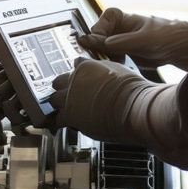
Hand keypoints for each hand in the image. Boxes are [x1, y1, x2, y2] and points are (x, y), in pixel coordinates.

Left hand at [49, 57, 177, 145]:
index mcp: (86, 66)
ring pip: (54, 100)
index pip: (76, 65)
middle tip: (72, 94)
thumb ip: (106, 70)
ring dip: (61, 104)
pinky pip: (58, 119)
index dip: (80, 74)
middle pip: (58, 81)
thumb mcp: (119, 70)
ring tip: (70, 109)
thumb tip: (105, 73)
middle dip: (64, 87)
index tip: (84, 79)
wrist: (132, 106)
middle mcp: (74, 79)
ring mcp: (70, 97)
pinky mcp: (69, 115)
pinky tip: (71, 122)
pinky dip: (64, 121)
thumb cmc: (131, 90)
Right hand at [78, 7, 187, 70]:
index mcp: (124, 18)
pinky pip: (112, 58)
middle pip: (99, 35)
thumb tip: (101, 43)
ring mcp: (122, 42)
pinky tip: (116, 68)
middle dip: (97, 46)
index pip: (104, 20)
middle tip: (99, 57)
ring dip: (103, 57)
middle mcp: (120, 29)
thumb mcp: (146, 39)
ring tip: (109, 63)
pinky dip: (111, 63)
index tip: (96, 43)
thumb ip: (123, 41)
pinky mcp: (126, 55)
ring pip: (103, 49)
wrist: (185, 48)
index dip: (98, 31)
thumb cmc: (168, 36)